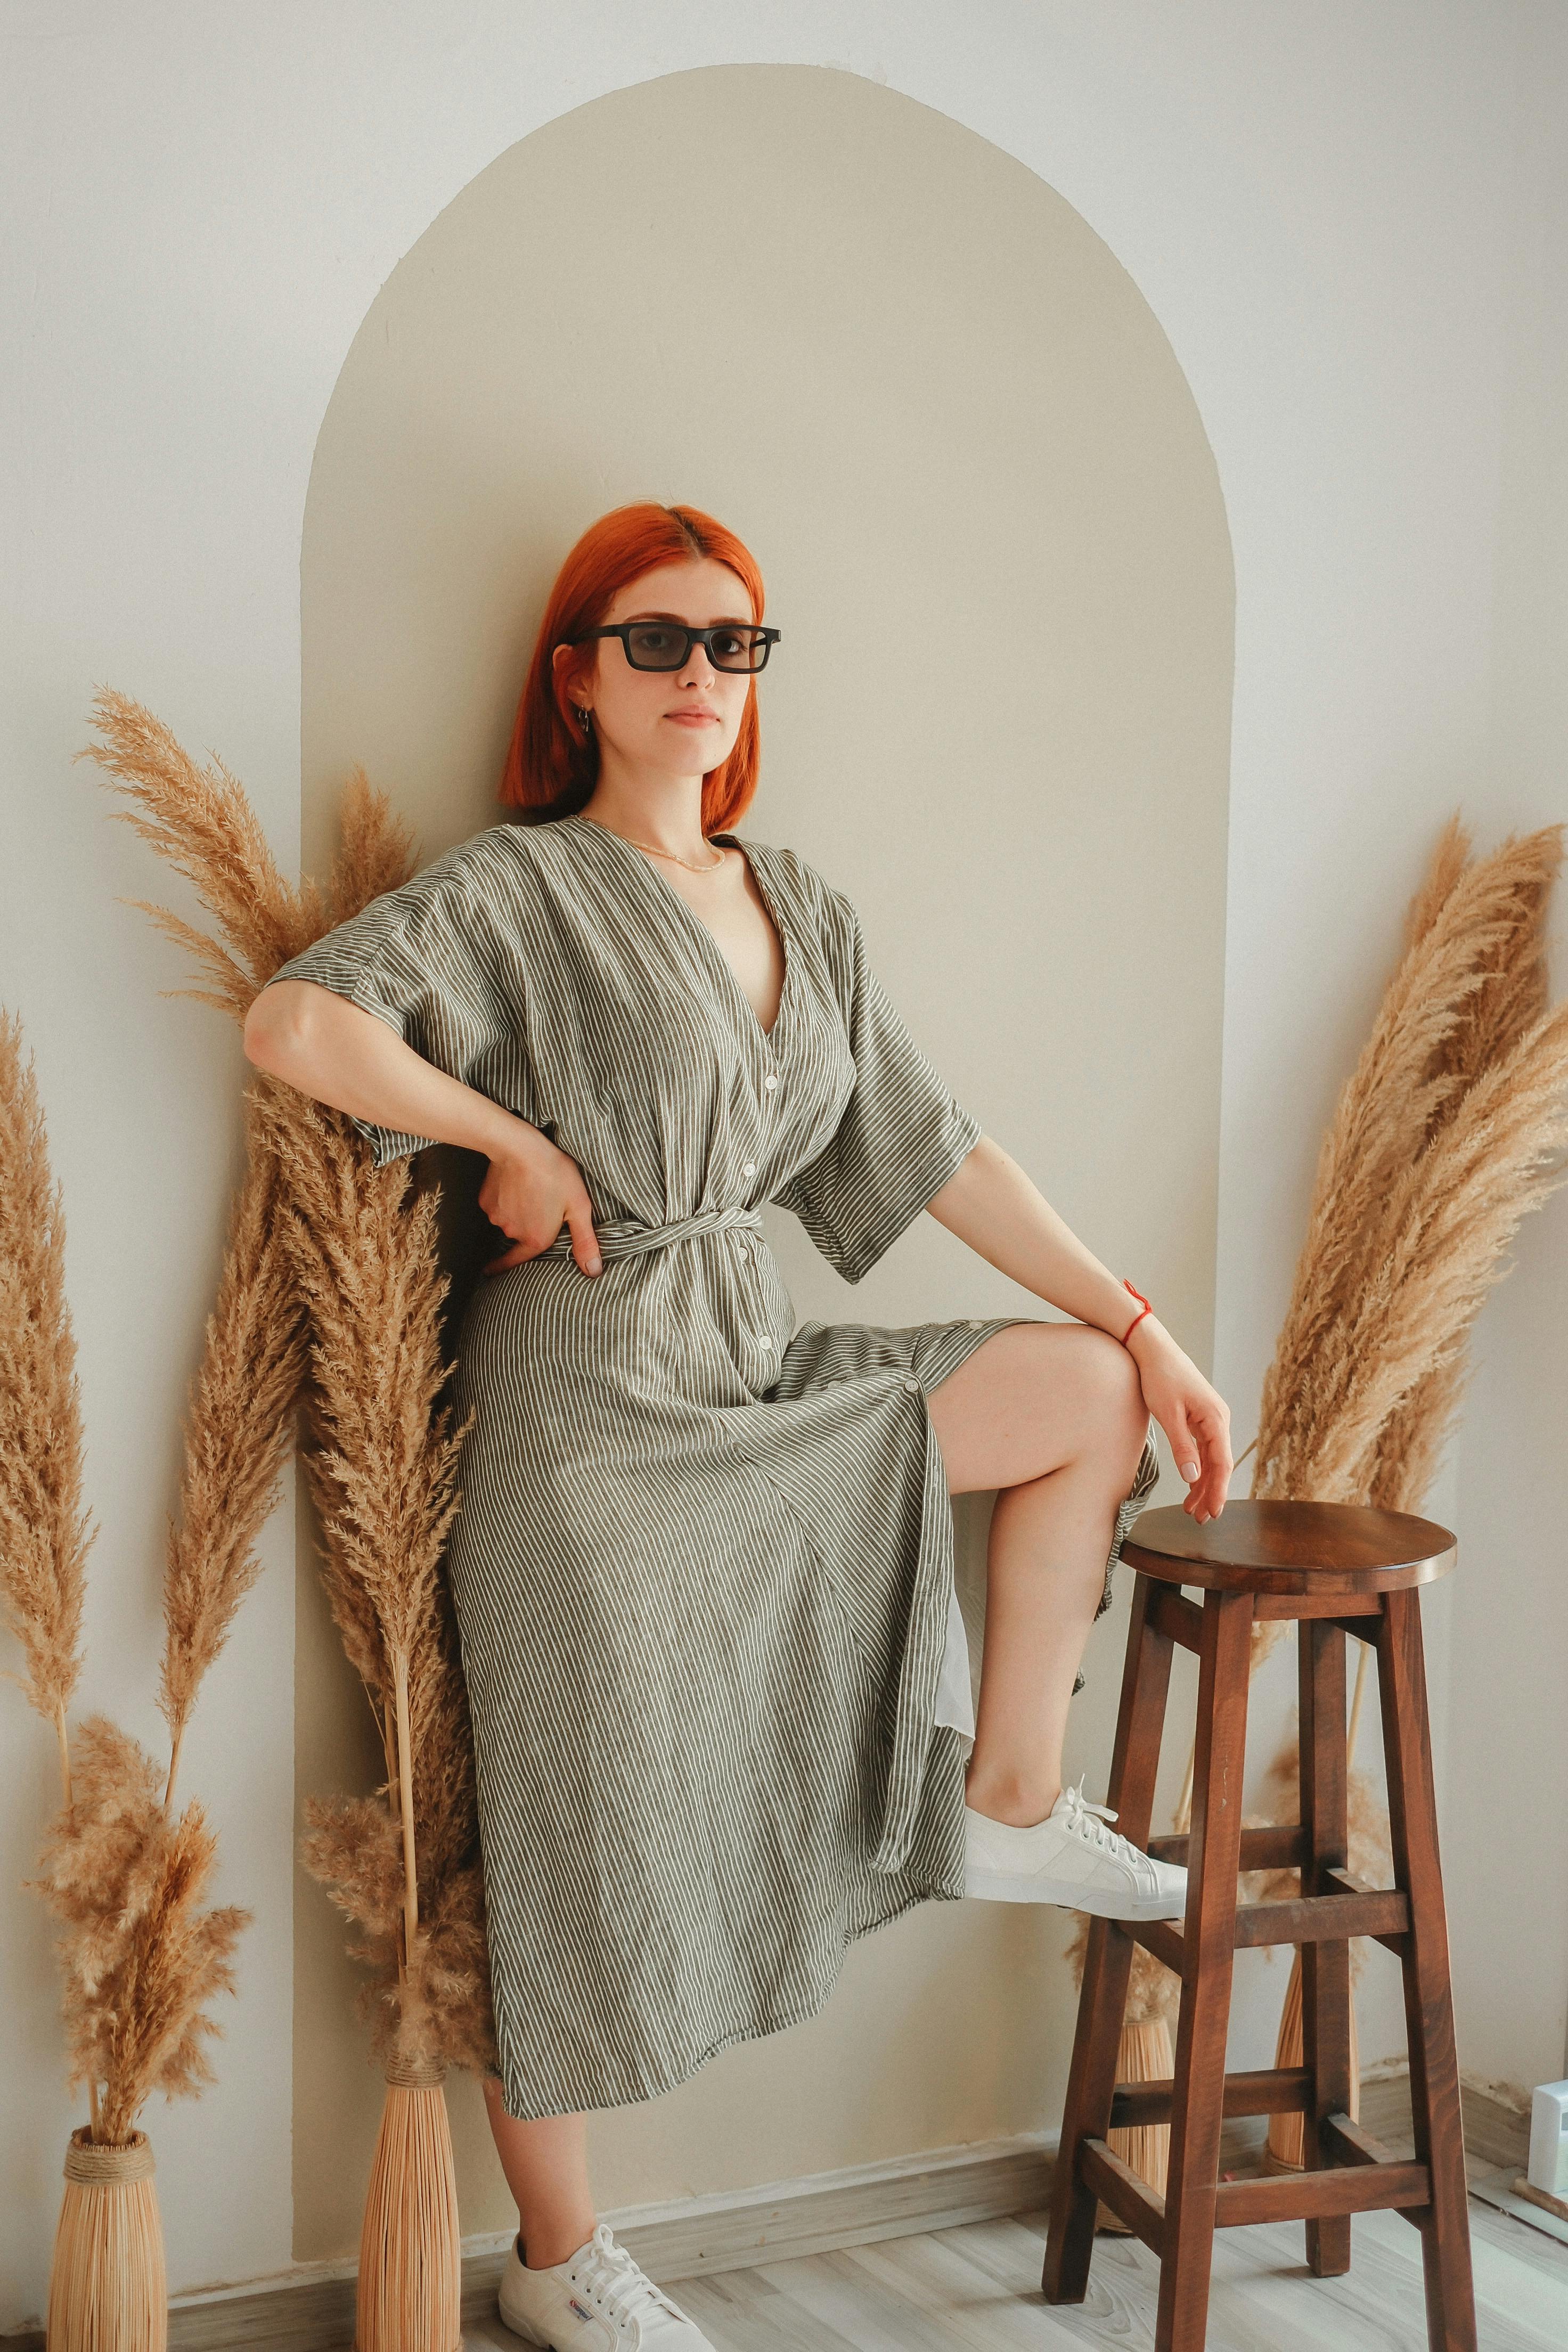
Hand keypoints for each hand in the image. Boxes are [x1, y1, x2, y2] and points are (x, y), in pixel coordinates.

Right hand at [477, 1131, 601, 1278]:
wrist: (521, 1147)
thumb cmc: (555, 1174)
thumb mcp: (579, 1206)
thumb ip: (585, 1241)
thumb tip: (593, 1271)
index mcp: (536, 1238)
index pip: (518, 1261)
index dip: (505, 1267)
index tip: (492, 1272)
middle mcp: (513, 1232)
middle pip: (520, 1233)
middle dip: (528, 1223)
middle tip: (539, 1201)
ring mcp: (496, 1216)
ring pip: (508, 1218)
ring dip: (517, 1209)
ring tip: (530, 1188)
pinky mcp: (485, 1200)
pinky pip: (496, 1204)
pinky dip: (504, 1198)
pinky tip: (514, 1183)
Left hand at [1124, 1317, 1231, 1521]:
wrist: (1153, 1350)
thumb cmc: (1160, 1377)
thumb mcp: (1168, 1414)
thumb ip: (1182, 1447)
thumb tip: (1193, 1478)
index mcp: (1215, 1418)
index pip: (1222, 1463)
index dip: (1218, 1490)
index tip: (1213, 1512)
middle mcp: (1219, 1419)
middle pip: (1219, 1464)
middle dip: (1212, 1493)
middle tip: (1202, 1519)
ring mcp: (1210, 1418)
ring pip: (1211, 1459)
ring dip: (1204, 1484)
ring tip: (1193, 1510)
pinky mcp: (1199, 1418)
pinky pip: (1203, 1449)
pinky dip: (1197, 1468)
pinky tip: (1190, 1485)